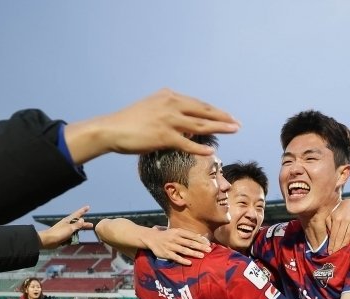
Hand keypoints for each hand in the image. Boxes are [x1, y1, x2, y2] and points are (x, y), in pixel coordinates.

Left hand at [37, 205, 92, 248]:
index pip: (77, 214)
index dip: (83, 210)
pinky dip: (75, 236)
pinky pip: (71, 235)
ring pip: (75, 229)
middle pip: (77, 223)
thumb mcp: (70, 228)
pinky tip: (77, 238)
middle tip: (91, 225)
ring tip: (85, 232)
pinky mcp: (63, 236)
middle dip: (84, 224)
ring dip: (79, 230)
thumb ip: (77, 225)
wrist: (48, 240)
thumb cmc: (59, 233)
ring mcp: (65, 230)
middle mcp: (67, 224)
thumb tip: (82, 219)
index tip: (88, 207)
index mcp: (68, 220)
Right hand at [63, 89, 238, 163]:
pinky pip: (187, 143)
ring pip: (200, 125)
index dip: (215, 110)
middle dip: (223, 117)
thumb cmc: (130, 121)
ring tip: (234, 131)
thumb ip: (169, 111)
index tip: (227, 116)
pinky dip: (200, 147)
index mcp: (169, 96)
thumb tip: (185, 124)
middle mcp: (171, 105)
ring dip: (219, 128)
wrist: (112, 129)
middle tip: (238, 123)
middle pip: (204, 111)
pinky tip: (211, 151)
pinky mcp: (164, 136)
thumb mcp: (151, 108)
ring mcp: (168, 120)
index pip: (198, 103)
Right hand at [147, 227, 210, 264]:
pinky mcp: (167, 254)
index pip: (192, 236)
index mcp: (178, 232)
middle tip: (209, 250)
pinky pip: (176, 258)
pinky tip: (189, 263)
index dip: (201, 240)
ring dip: (193, 253)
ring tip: (202, 256)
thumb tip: (200, 236)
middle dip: (200, 246)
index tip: (208, 243)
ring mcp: (171, 246)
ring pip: (184, 250)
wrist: (152, 238)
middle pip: (190, 243)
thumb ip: (188, 234)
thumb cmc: (167, 235)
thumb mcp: (176, 232)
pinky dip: (183, 260)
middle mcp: (175, 238)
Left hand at [326, 198, 349, 251]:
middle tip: (334, 253)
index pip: (334, 235)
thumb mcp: (331, 215)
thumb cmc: (339, 210)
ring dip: (344, 244)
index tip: (330, 251)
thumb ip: (329, 225)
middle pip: (341, 237)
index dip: (332, 244)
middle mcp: (346, 219)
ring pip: (349, 236)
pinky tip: (347, 243)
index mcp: (337, 218)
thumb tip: (328, 237)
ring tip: (340, 250)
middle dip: (337, 246)